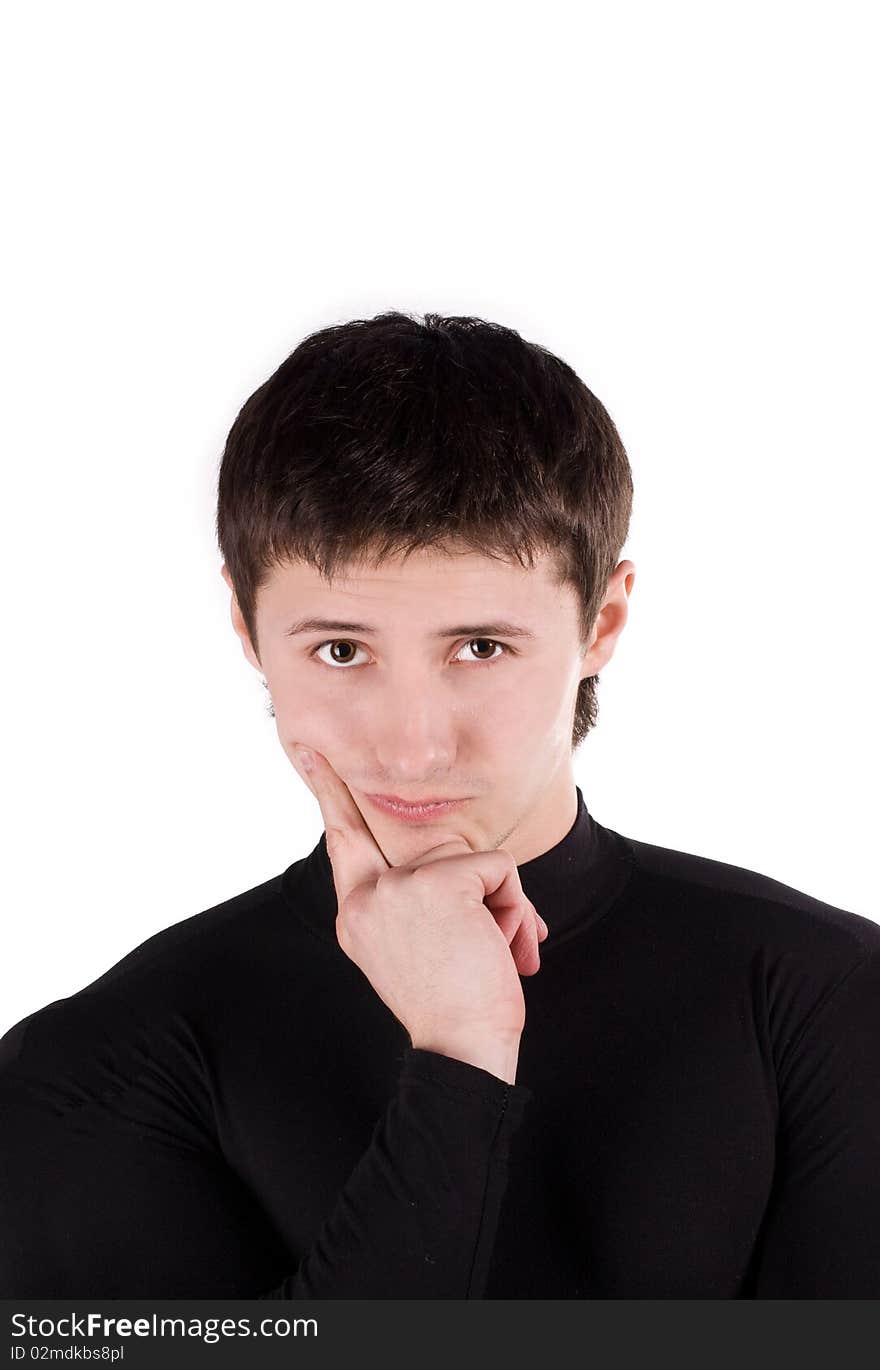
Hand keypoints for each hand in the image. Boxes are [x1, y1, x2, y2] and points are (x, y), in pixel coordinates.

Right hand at [289, 745, 548, 1052]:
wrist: (463, 1051)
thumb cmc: (455, 1009)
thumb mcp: (421, 950)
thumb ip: (424, 903)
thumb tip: (478, 880)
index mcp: (357, 914)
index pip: (342, 841)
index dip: (327, 791)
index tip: (308, 749)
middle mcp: (366, 897)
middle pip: (392, 835)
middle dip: (379, 815)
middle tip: (316, 754)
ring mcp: (398, 887)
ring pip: (471, 864)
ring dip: (500, 909)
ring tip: (496, 956)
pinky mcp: (439, 882)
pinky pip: (499, 870)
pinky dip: (516, 908)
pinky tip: (505, 951)